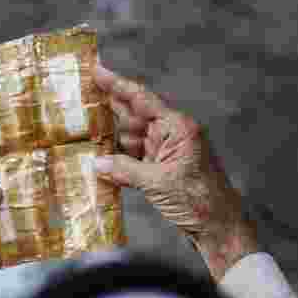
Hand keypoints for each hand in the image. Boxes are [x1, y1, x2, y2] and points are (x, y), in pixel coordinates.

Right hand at [91, 57, 258, 278]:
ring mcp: (167, 154)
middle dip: (108, 110)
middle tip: (79, 99)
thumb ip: (124, 170)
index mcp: (177, 128)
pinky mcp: (163, 172)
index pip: (142, 99)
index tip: (96, 70)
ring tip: (81, 134)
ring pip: (131, 140)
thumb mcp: (157, 183)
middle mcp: (172, 135)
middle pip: (134, 116)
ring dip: (109, 139)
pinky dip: (118, 162)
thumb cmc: (198, 201)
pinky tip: (98, 162)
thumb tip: (96, 162)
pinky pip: (135, 160)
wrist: (218, 228)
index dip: (117, 84)